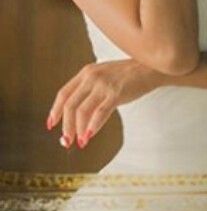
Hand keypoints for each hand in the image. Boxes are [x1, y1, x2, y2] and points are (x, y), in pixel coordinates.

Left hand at [47, 59, 162, 149]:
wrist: (152, 68)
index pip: (64, 93)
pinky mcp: (116, 93)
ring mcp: (103, 84)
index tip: (51, 124)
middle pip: (70, 105)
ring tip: (79, 142)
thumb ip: (91, 90)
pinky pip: (99, 113)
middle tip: (66, 140)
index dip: (55, 111)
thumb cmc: (130, 74)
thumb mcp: (105, 75)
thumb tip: (79, 117)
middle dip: (65, 126)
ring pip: (81, 111)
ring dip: (77, 130)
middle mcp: (92, 76)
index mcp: (86, 72)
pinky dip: (92, 127)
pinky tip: (89, 136)